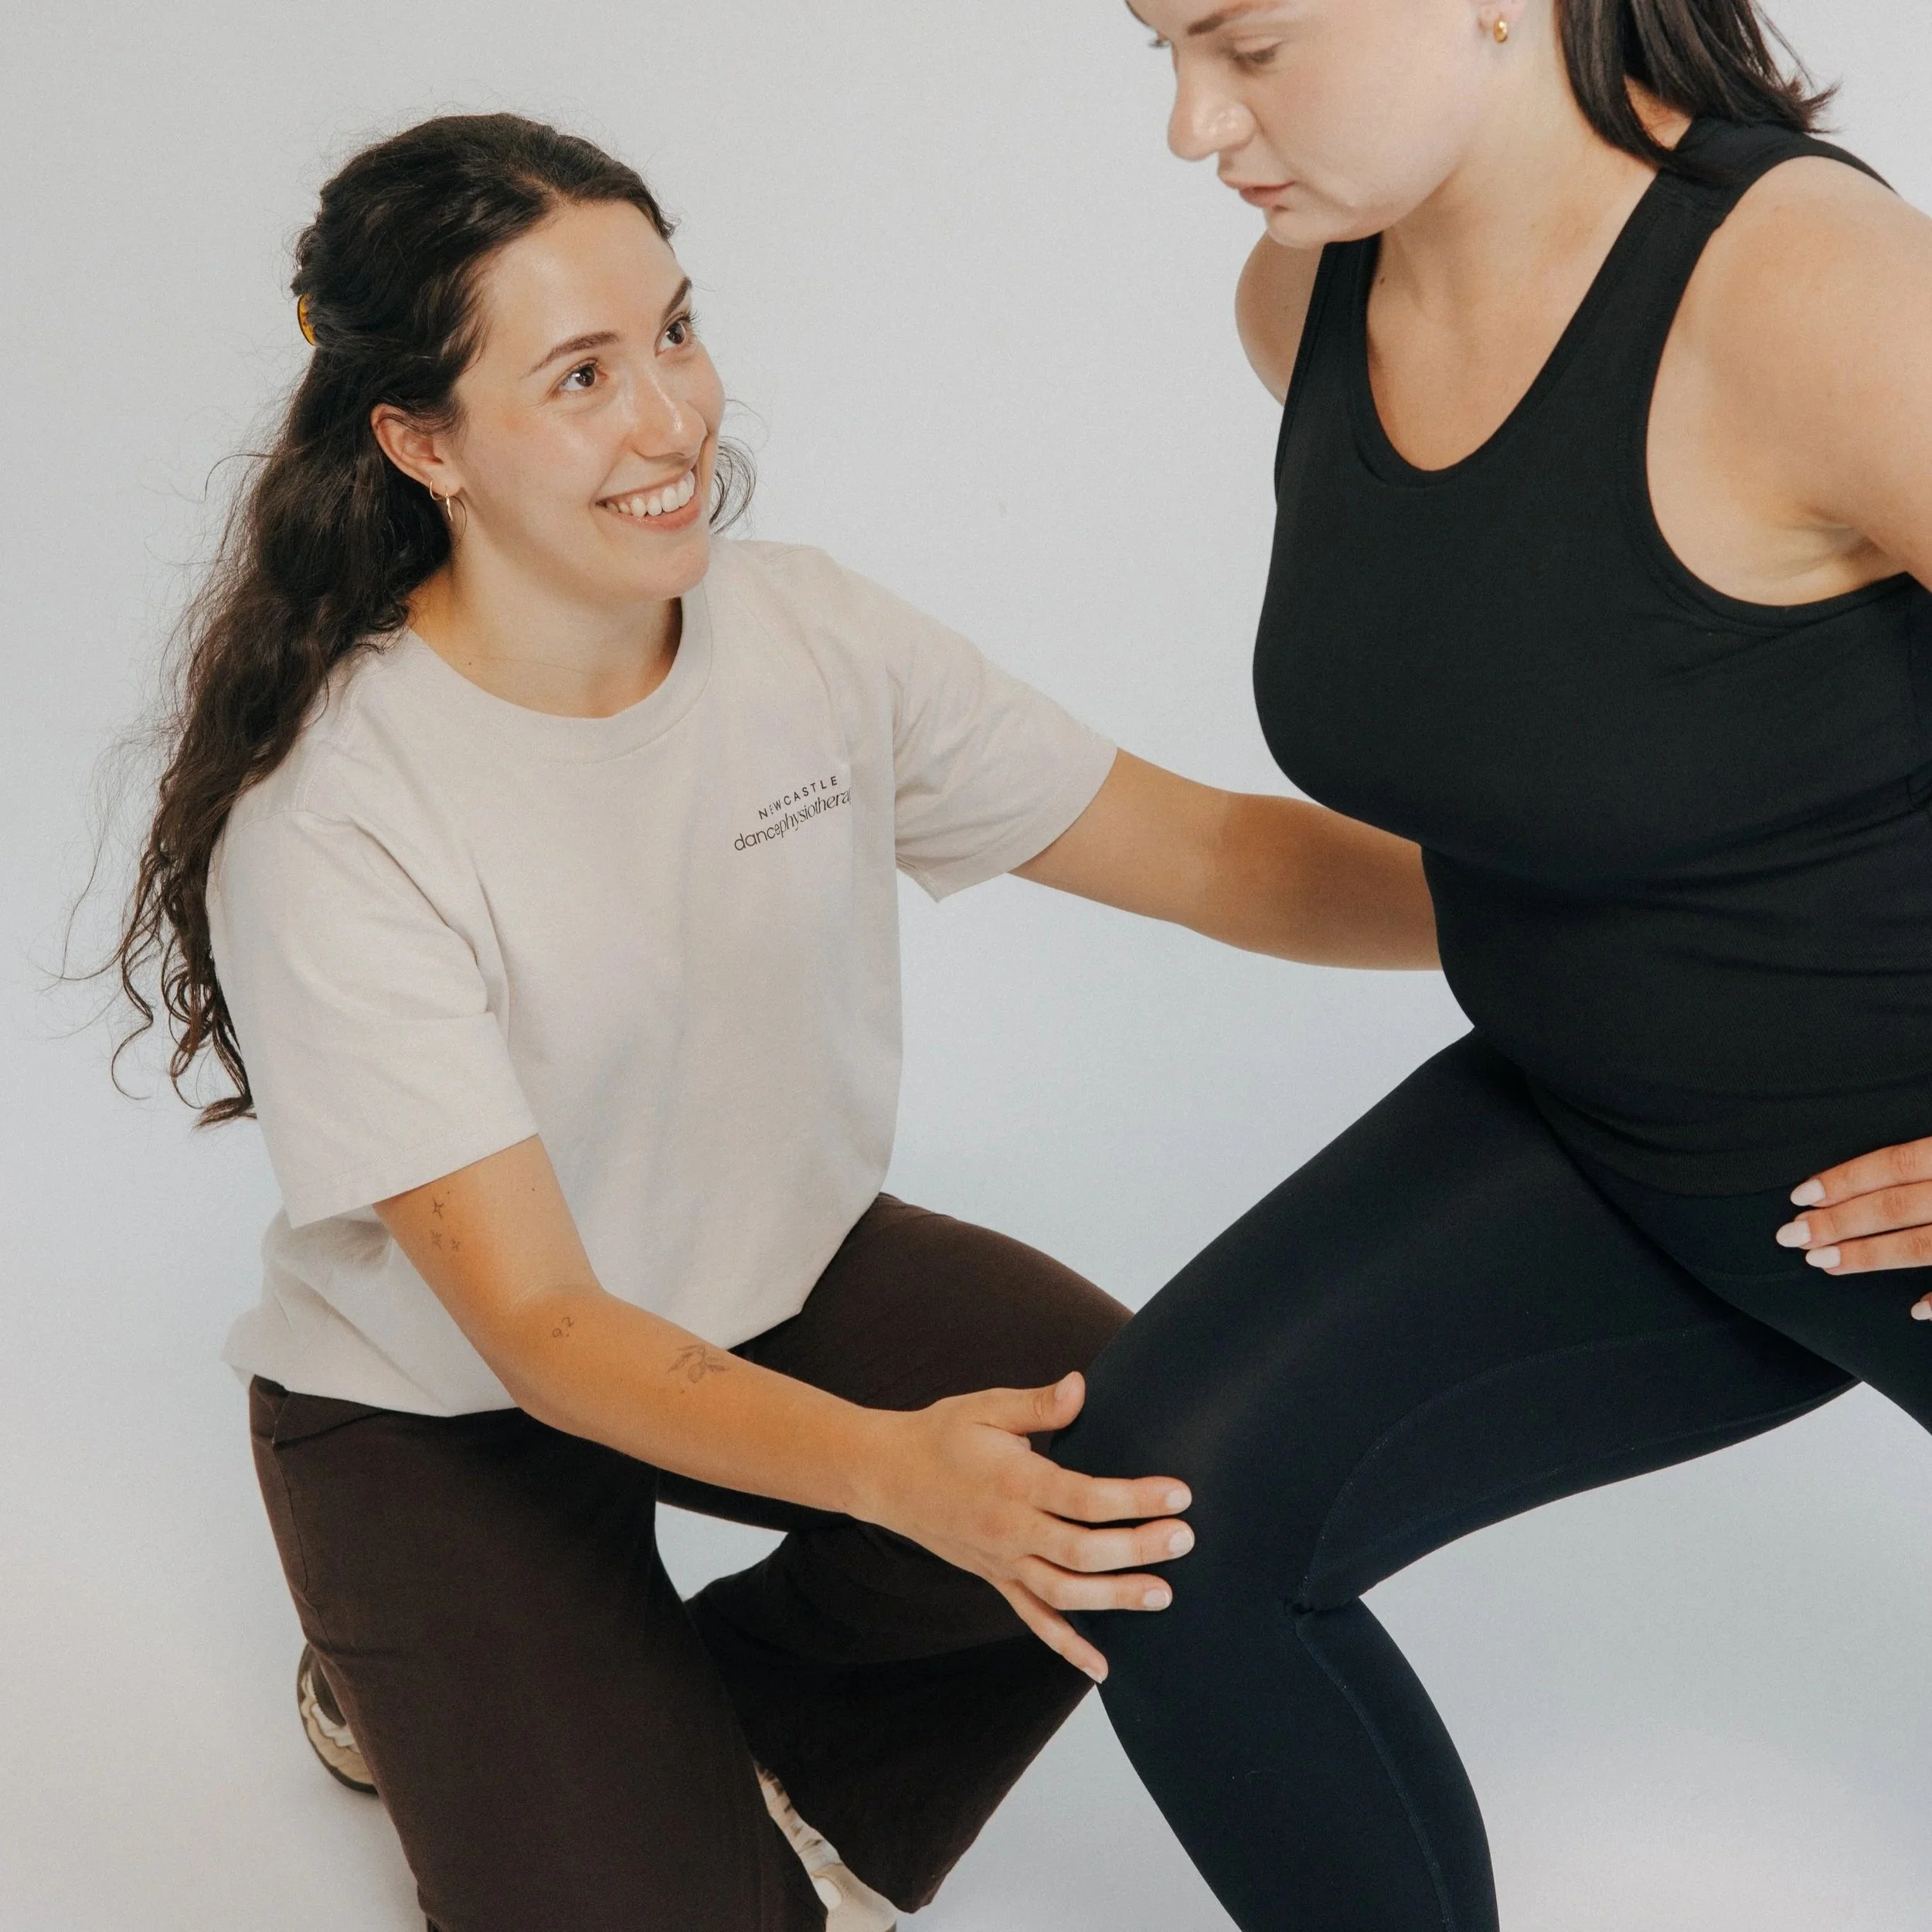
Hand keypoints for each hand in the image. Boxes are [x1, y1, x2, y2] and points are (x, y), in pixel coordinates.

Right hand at [851, 1372, 1192, 1682]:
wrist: (887, 1476)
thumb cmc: (942, 1434)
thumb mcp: (987, 1406)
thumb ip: (1038, 1404)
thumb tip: (1081, 1386)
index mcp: (1013, 1483)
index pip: (1084, 1497)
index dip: (1134, 1499)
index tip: (1178, 1494)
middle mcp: (1009, 1530)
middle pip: (1082, 1551)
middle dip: (1138, 1549)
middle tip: (1184, 1540)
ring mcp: (1002, 1562)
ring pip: (1064, 1594)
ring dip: (1115, 1598)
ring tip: (1162, 1594)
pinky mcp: (996, 1579)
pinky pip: (1034, 1620)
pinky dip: (1067, 1647)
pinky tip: (1102, 1666)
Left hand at [1777, 1137, 1931, 1307]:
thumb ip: (1923, 1149)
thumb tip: (1885, 1160)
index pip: (1894, 1165)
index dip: (1845, 1180)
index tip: (1800, 1195)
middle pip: (1895, 1207)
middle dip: (1838, 1222)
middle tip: (1793, 1235)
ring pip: (1923, 1245)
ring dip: (1870, 1256)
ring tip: (1824, 1263)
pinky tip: (1915, 1311)